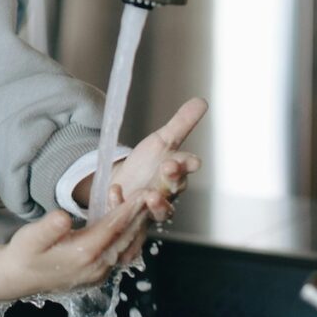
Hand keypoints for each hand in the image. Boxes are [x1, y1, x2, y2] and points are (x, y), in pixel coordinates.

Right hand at [0, 188, 162, 295]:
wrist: (18, 278)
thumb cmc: (24, 253)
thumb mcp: (31, 237)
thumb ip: (48, 228)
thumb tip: (63, 216)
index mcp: (84, 254)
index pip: (113, 227)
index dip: (128, 208)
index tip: (143, 191)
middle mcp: (97, 266)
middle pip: (125, 237)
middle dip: (139, 215)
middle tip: (153, 193)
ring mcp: (99, 273)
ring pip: (126, 246)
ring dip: (136, 226)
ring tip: (145, 205)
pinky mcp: (98, 273)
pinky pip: (120, 253)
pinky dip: (128, 237)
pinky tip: (130, 224)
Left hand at [72, 98, 205, 212]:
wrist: (124, 182)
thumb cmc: (147, 164)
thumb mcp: (162, 141)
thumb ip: (181, 123)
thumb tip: (202, 100)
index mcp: (176, 172)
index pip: (186, 166)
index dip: (188, 163)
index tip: (192, 160)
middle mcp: (167, 192)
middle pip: (174, 188)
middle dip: (173, 178)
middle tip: (168, 167)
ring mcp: (150, 207)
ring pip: (159, 211)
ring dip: (156, 203)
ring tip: (150, 194)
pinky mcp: (130, 215)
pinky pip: (127, 212)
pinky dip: (119, 202)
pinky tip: (115, 191)